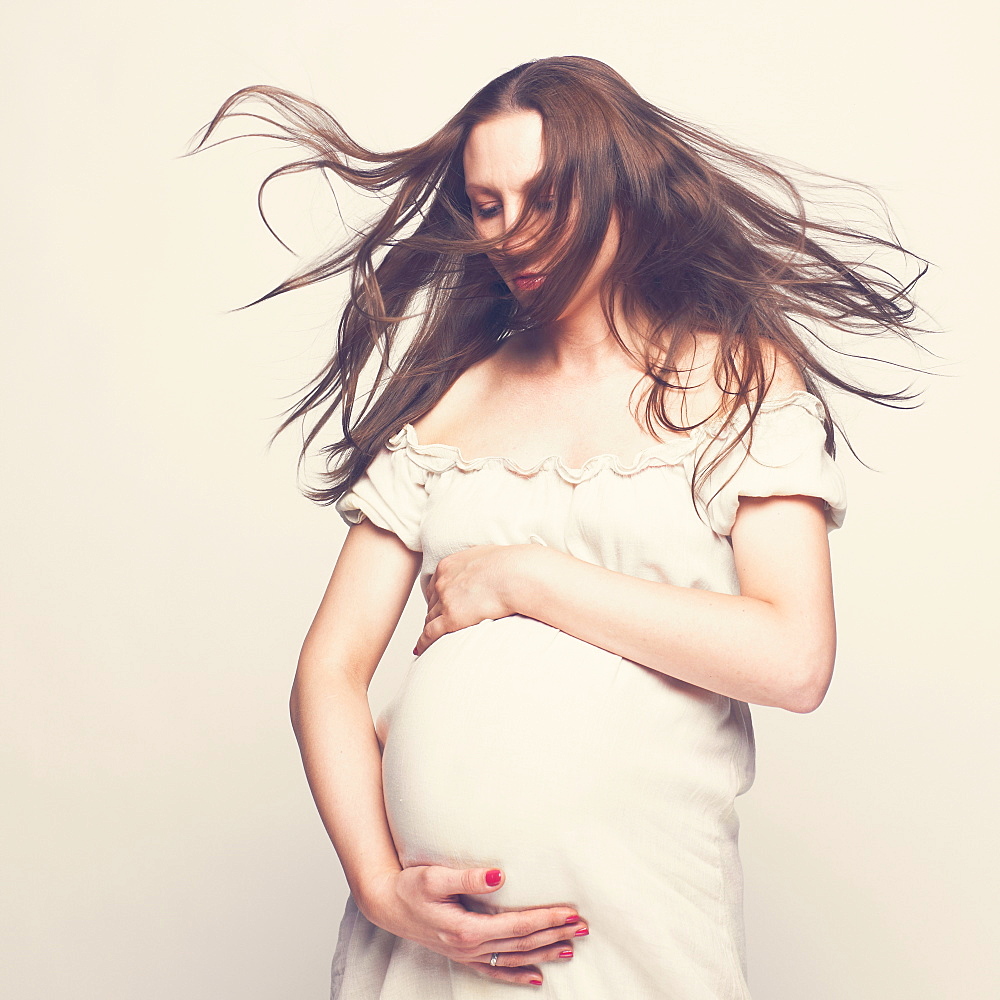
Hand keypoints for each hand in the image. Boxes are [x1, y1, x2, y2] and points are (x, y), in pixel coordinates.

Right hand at [362, 865, 587, 987]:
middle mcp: (471, 947)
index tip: (570, 913)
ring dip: (544, 953)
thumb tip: (500, 875)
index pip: (517, 925)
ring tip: (572, 947)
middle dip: (554, 934)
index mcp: (468, 929)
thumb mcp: (435, 877)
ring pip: (514, 958)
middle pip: (522, 943)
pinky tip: (536, 978)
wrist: (386, 905)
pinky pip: (496, 970)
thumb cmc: (409, 887)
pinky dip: (518, 975)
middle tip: (584, 927)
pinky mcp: (464, 954)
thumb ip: (468, 877)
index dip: (546, 919)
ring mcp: (468, 954)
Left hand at [415, 544, 535, 654]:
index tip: (442, 607)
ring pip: (430, 618)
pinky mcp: (451, 617)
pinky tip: (421, 649)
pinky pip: (430, 633)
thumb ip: (478, 565)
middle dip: (435, 613)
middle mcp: (442, 582)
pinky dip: (423, 642)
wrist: (516, 575)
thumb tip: (486, 569)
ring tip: (430, 640)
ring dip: (431, 629)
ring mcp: (445, 600)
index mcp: (448, 566)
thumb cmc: (511, 567)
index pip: (436, 586)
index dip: (439, 598)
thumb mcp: (487, 557)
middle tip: (440, 624)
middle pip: (432, 602)